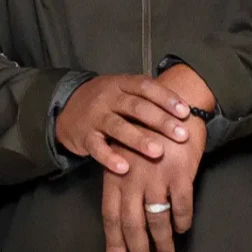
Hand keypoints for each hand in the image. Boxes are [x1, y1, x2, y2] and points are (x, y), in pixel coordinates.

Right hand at [56, 75, 190, 172]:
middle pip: (135, 106)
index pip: (144, 86)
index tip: (185, 111)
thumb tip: (182, 107)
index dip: (165, 97)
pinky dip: (110, 158)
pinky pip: (97, 147)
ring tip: (158, 152)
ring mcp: (95, 116)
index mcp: (120, 84)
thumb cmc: (104, 102)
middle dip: (160, 120)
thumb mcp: (120, 90)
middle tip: (181, 134)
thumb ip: (144, 97)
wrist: (66, 108)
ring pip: (117, 126)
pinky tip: (124, 168)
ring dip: (138, 139)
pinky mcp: (84, 135)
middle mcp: (108, 97)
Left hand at [102, 119, 206, 251]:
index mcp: (115, 171)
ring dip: (163, 240)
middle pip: (132, 221)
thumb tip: (120, 215)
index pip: (111, 213)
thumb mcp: (124, 150)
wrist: (174, 102)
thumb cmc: (147, 128)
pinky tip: (182, 228)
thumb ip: (120, 179)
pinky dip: (182, 221)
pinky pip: (181, 206)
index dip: (114, 240)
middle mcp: (132, 175)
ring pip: (158, 219)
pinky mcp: (180, 172)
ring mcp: (156, 174)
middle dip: (138, 249)